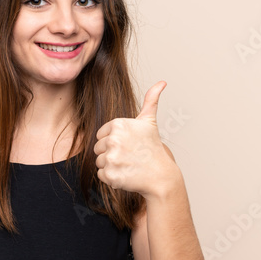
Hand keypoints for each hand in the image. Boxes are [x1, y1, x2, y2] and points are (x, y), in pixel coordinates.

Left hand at [93, 80, 177, 196]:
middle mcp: (113, 140)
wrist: (160, 176)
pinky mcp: (110, 175)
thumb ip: (151, 100)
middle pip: (98, 148)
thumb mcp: (150, 122)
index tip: (128, 145)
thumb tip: (162, 82)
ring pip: (99, 162)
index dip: (114, 142)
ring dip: (111, 166)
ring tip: (128, 165)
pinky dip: (111, 177)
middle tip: (129, 156)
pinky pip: (101, 175)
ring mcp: (111, 158)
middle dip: (111, 153)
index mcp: (119, 124)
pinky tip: (126, 174)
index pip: (101, 135)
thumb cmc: (153, 148)